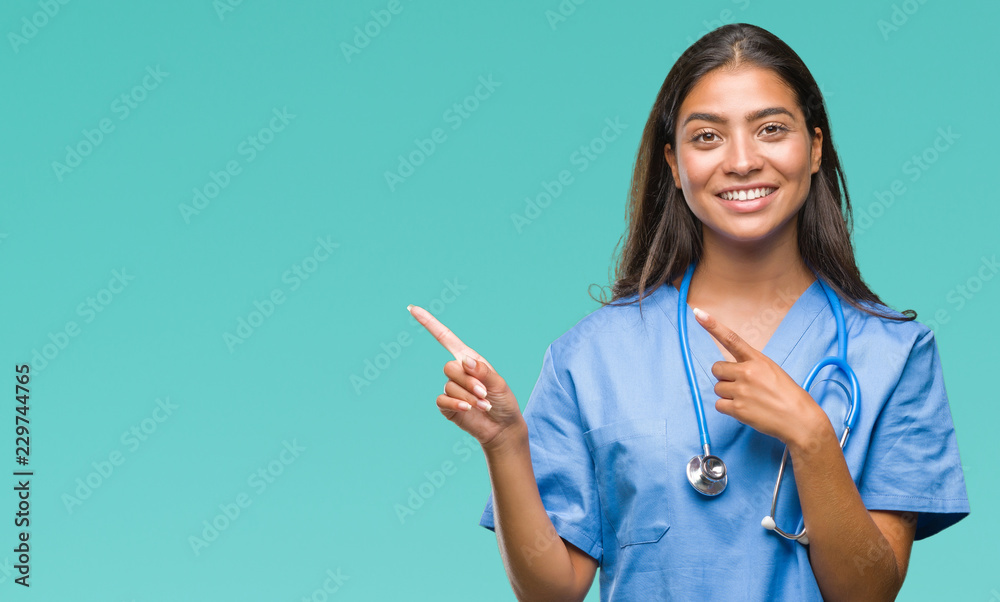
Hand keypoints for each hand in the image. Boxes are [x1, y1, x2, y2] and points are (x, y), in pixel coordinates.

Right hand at [408, 304, 524, 449]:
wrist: (502, 426)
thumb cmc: (503, 401)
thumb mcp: (499, 383)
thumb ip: (483, 371)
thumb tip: (465, 361)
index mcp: (469, 359)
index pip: (445, 337)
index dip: (429, 323)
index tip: (412, 309)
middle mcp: (457, 371)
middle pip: (449, 367)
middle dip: (469, 381)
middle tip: (484, 393)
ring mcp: (450, 388)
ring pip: (449, 386)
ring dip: (468, 396)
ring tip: (484, 405)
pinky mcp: (446, 406)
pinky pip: (443, 400)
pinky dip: (456, 404)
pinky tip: (468, 409)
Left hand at [692, 307, 821, 444]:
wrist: (800, 420)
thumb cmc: (788, 396)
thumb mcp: (772, 371)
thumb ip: (751, 366)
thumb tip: (731, 370)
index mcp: (758, 360)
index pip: (732, 339)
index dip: (713, 326)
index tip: (699, 314)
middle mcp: (747, 372)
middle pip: (717, 369)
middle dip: (724, 377)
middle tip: (741, 386)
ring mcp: (742, 390)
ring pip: (718, 388)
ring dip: (728, 395)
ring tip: (748, 400)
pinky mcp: (738, 409)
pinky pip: (719, 405)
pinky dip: (728, 409)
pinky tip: (745, 410)